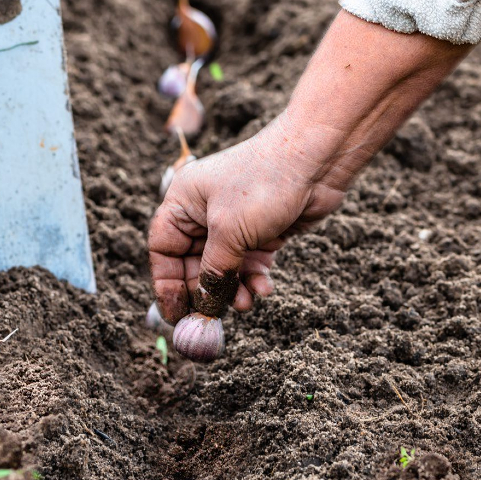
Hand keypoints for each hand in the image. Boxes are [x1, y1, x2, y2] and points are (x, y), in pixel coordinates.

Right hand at [148, 111, 345, 320]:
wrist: (317, 161)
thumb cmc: (264, 185)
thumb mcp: (230, 232)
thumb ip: (214, 271)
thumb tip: (203, 304)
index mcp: (183, 201)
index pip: (163, 249)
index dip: (166, 283)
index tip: (175, 314)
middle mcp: (205, 211)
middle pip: (194, 263)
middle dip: (206, 290)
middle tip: (213, 318)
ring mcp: (236, 221)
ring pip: (225, 267)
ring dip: (233, 289)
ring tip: (246, 304)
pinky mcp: (263, 230)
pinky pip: (250, 263)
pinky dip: (255, 278)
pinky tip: (264, 289)